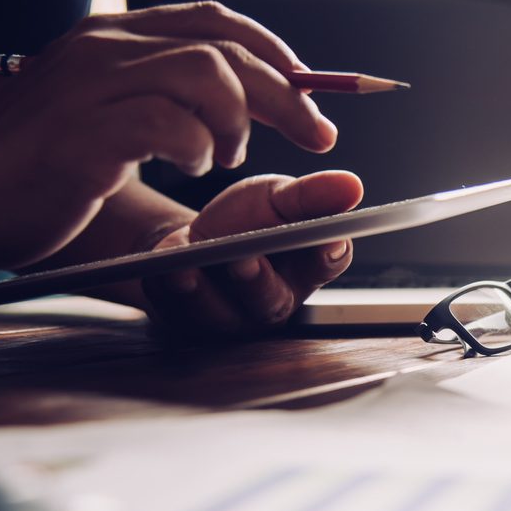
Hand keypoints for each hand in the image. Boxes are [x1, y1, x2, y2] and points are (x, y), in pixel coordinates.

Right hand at [0, 1, 335, 269]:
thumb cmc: (41, 164)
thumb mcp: (109, 115)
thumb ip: (168, 99)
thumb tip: (246, 105)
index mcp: (113, 37)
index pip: (215, 20)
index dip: (276, 53)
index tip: (313, 95)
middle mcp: (103, 48)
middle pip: (225, 49)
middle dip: (286, 94)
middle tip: (317, 134)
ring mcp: (88, 87)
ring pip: (204, 72)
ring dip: (239, 118)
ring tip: (227, 155)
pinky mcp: (79, 135)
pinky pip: (164, 121)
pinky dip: (196, 146)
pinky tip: (192, 167)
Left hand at [141, 170, 361, 333]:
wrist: (192, 243)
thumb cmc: (245, 222)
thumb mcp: (275, 197)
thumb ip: (309, 195)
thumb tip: (352, 186)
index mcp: (305, 268)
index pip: (327, 264)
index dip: (329, 255)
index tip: (330, 240)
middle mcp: (273, 302)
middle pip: (270, 301)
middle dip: (257, 282)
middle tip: (245, 260)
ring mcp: (230, 319)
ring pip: (218, 315)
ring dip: (200, 293)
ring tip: (185, 269)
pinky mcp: (187, 325)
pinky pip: (174, 314)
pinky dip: (165, 291)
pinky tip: (158, 272)